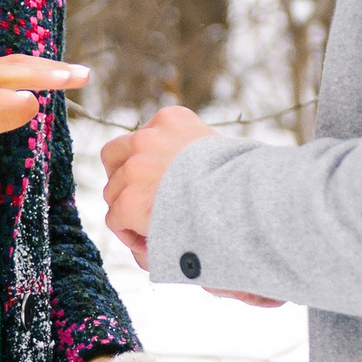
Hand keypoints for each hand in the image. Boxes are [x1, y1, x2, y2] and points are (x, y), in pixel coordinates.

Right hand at [0, 55, 87, 206]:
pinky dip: (2, 95)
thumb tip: (35, 105)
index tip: (77, 78)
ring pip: (0, 72)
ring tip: (67, 80)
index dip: (46, 73)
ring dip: (36, 75)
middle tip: (86, 74)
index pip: (14, 71)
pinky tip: (28, 99)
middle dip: (51, 69)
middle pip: (14, 65)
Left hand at [99, 110, 284, 304]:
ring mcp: (136, 166)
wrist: (247, 203)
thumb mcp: (220, 153)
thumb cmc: (244, 185)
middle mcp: (149, 137)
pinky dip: (129, 233)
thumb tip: (175, 183)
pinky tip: (153, 241)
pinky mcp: (130, 198)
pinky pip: (115, 219)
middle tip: (146, 205)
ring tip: (157, 229)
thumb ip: (193, 158)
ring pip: (114, 192)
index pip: (141, 137)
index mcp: (173, 119)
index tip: (162, 187)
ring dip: (129, 212)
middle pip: (116, 157)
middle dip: (125, 181)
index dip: (145, 165)